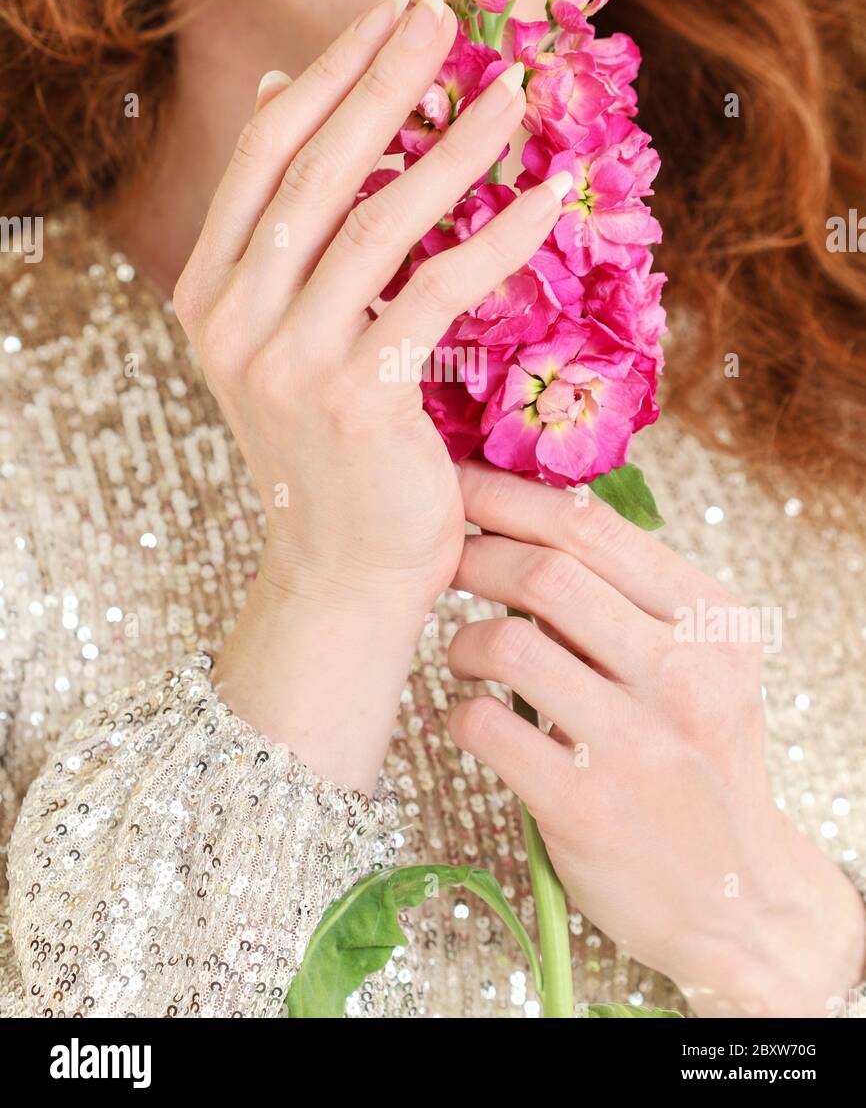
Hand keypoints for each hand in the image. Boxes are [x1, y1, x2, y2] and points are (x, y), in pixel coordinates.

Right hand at [174, 0, 565, 619]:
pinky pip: (439, 292)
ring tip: (513, 90)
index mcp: (209, 292)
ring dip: (453, 146)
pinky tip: (548, 197)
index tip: (388, 15)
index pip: (263, 156)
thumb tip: (273, 93)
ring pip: (375, 220)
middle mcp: (234, 319)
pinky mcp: (356, 398)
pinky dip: (498, 236)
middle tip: (445, 14)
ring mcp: (287, 359)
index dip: (327, 75)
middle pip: (314, 169)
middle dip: (383, 81)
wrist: (339, 575)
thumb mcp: (286, 335)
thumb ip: (281, 229)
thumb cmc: (330, 451)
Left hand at [447, 460, 865, 1015]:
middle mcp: (685, 674)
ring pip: (507, 645)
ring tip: (466, 655)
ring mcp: (638, 743)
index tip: (460, 485)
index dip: (509, 495)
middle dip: (475, 556)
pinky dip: (461, 714)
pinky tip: (474, 719)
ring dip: (463, 641)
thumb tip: (527, 516)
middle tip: (445, 564)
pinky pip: (484, 727)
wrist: (737, 897)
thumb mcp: (703, 665)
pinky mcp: (586, 807)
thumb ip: (633, 597)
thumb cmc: (700, 761)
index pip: (593, 527)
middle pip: (544, 573)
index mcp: (713, 622)